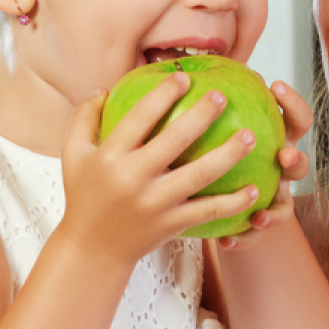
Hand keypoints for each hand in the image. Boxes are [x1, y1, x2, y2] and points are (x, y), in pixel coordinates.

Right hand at [58, 73, 259, 266]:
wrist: (92, 249)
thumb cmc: (85, 196)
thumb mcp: (74, 155)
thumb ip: (84, 118)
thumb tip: (104, 88)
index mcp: (111, 155)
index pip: (140, 117)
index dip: (164, 94)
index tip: (184, 78)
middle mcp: (133, 177)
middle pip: (175, 139)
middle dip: (202, 114)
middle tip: (222, 96)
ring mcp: (155, 202)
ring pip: (200, 174)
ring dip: (229, 154)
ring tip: (250, 136)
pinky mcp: (171, 224)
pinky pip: (208, 211)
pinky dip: (233, 202)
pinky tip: (255, 189)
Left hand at [216, 80, 311, 250]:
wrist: (211, 204)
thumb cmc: (206, 158)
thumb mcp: (209, 133)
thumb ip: (205, 111)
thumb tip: (180, 69)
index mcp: (271, 141)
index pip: (292, 119)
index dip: (291, 102)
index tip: (275, 87)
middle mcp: (277, 170)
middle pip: (299, 163)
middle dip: (295, 159)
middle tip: (282, 158)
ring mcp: (272, 199)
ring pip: (288, 205)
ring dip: (279, 210)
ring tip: (260, 215)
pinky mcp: (258, 227)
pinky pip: (257, 236)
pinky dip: (245, 239)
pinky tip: (226, 241)